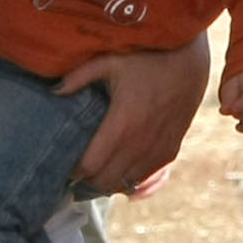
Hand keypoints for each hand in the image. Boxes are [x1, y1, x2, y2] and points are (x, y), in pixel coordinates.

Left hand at [58, 36, 211, 196]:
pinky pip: (145, 179)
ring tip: (96, 170)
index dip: (73, 170)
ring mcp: (157, 151)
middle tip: (77, 169)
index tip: (64, 162)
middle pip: (105, 181)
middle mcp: (140, 144)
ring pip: (125, 184)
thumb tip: (53, 90)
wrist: (189, 62)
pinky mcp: (170, 151)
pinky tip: (119, 168)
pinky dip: (129, 178)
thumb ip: (79, 76)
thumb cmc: (147, 59)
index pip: (90, 165)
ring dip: (108, 181)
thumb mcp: (110, 61)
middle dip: (87, 180)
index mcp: (122, 125)